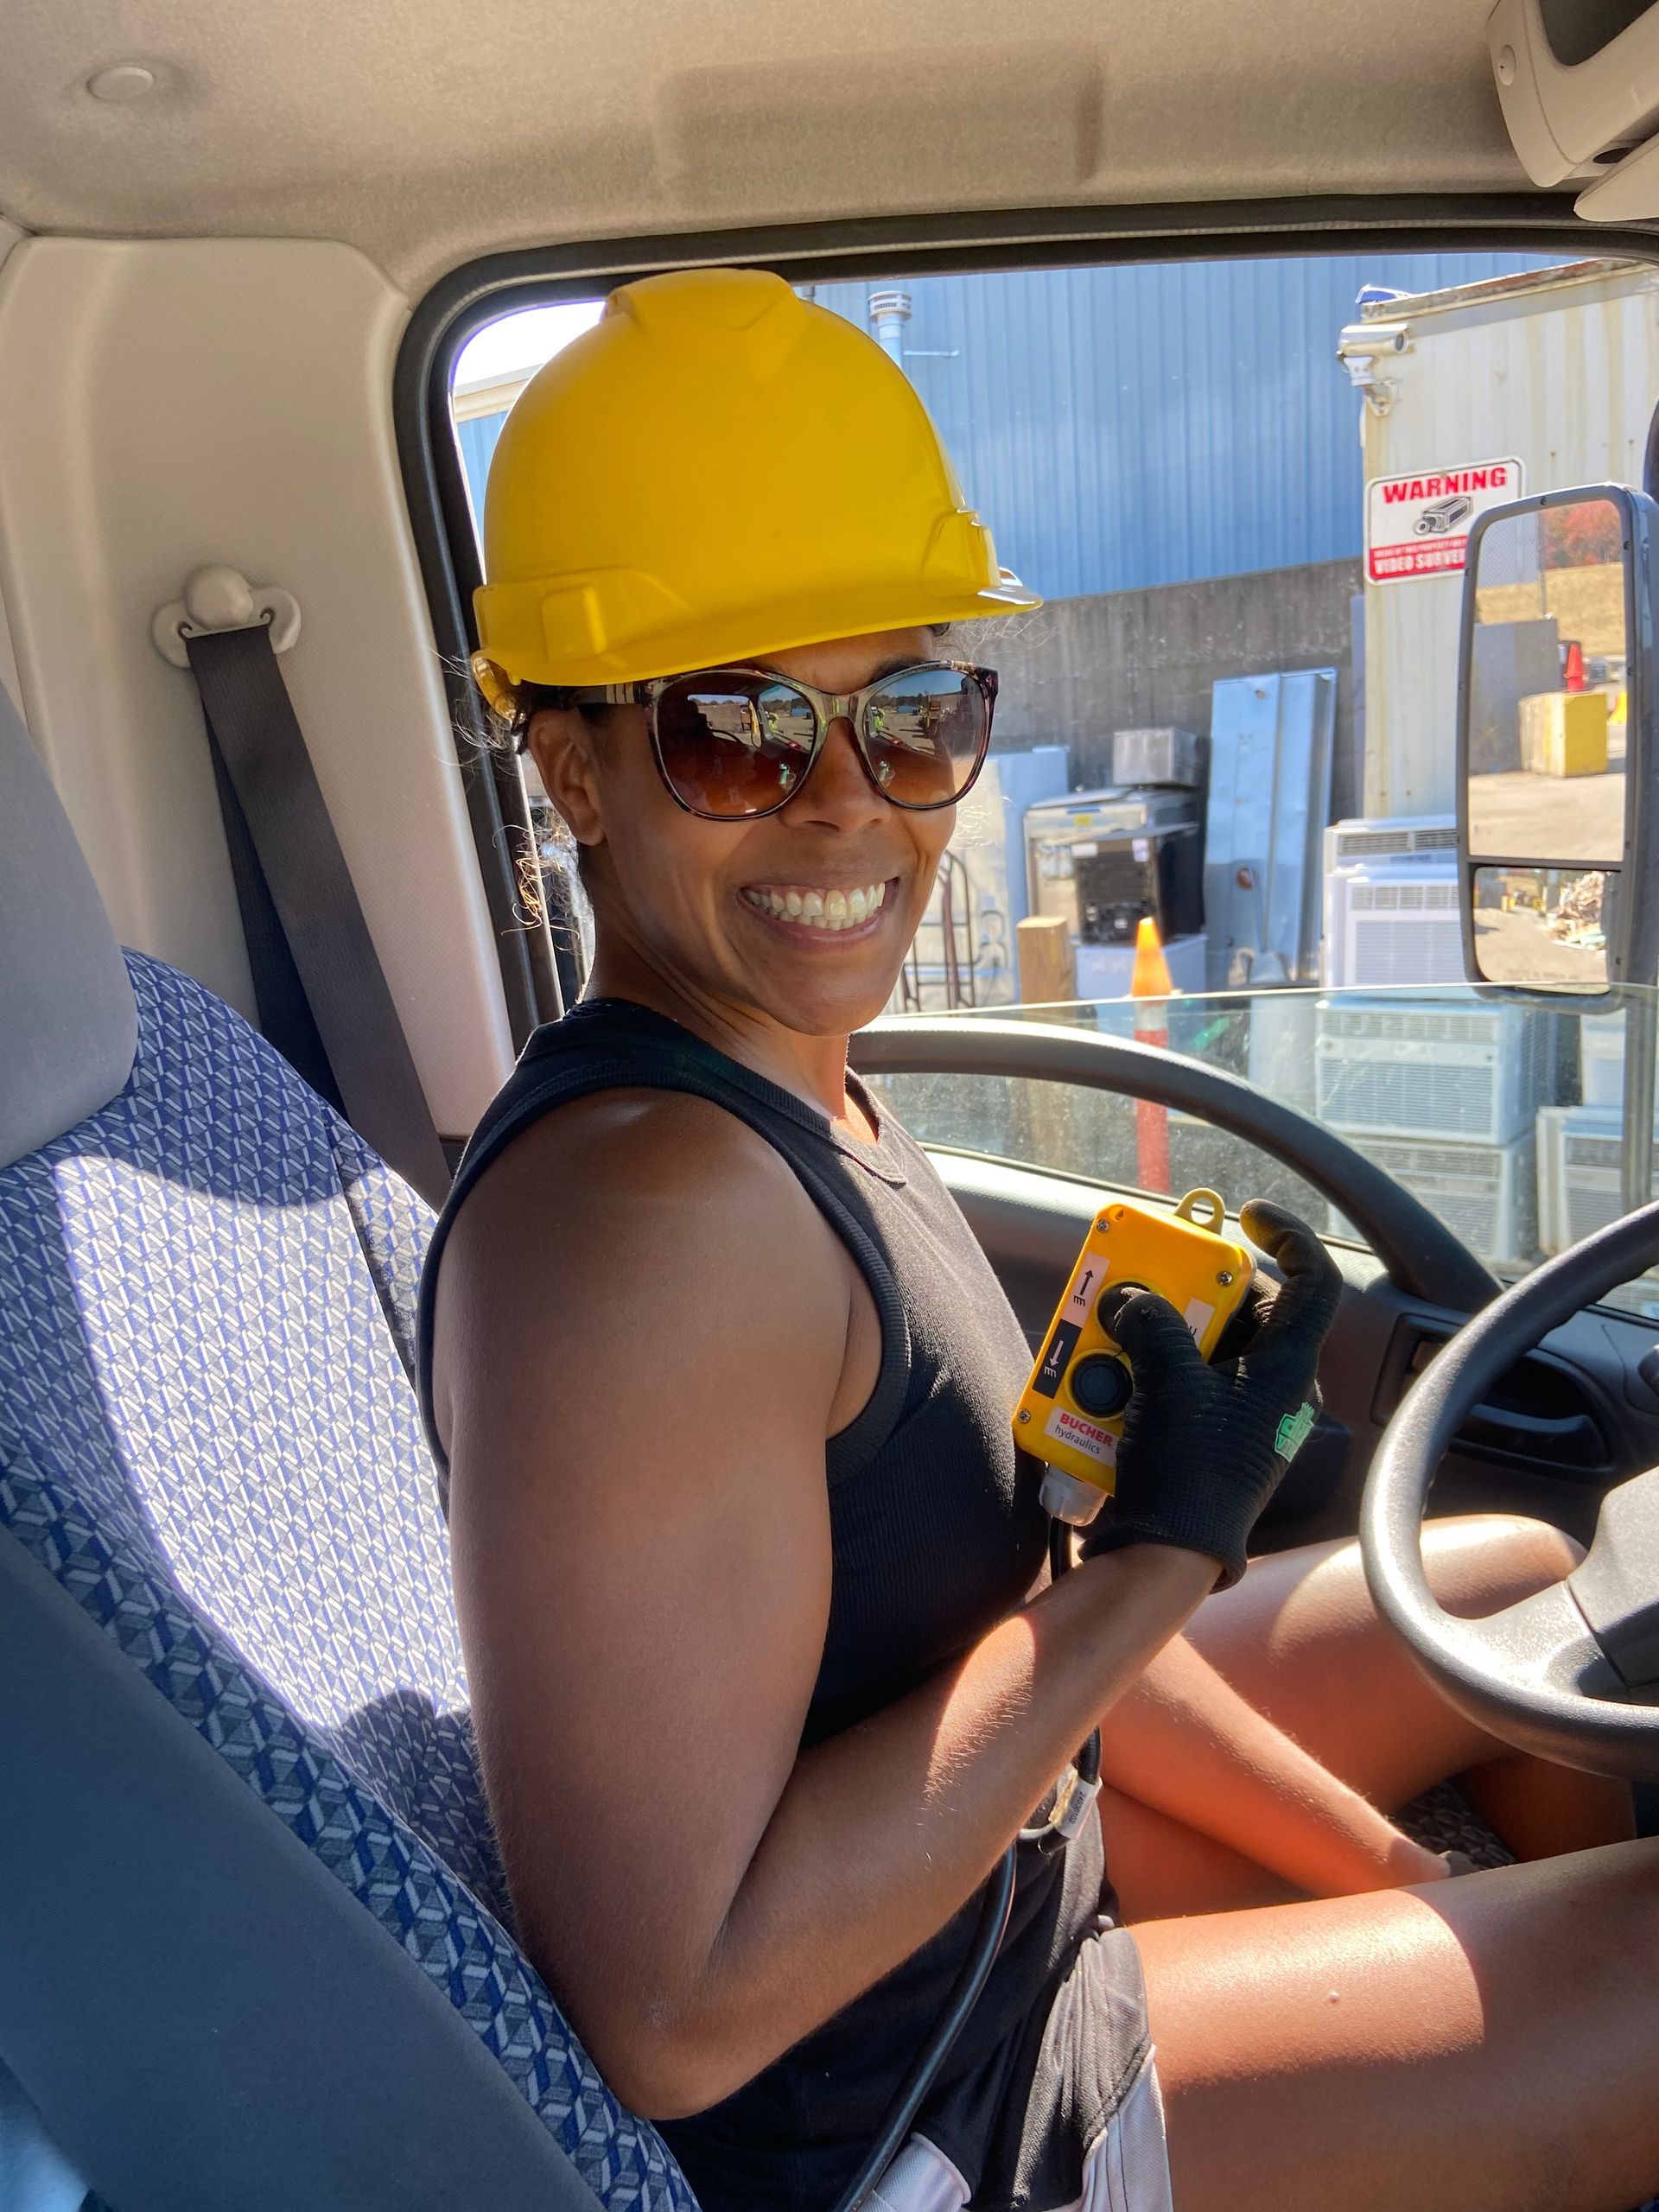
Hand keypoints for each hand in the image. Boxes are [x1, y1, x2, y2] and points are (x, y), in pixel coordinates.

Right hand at [1080, 1199, 1341, 1587]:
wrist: (1164, 1554)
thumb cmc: (1187, 1471)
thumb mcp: (1168, 1381)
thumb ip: (1150, 1323)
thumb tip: (1128, 1297)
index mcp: (1287, 1369)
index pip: (1314, 1285)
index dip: (1289, 1238)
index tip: (1249, 1215)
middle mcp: (1271, 1388)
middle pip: (1239, 1310)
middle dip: (1187, 1290)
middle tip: (1150, 1277)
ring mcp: (1238, 1414)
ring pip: (1202, 1345)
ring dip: (1154, 1332)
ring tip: (1116, 1331)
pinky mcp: (1205, 1435)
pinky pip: (1179, 1382)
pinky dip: (1145, 1369)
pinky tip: (1109, 1375)